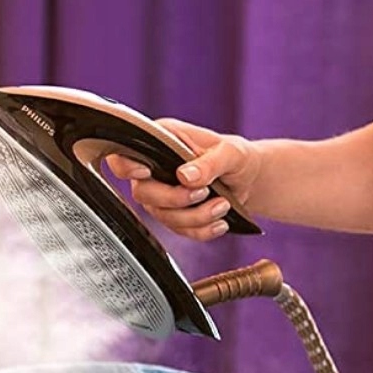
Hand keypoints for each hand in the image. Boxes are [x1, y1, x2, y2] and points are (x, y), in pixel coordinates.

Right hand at [105, 118, 262, 240]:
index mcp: (160, 142)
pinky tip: (220, 222)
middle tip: (204, 193)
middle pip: (142, 193)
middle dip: (175, 199)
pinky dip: (201, 230)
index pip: (124, 155)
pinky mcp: (173, 216)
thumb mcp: (230, 152)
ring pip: (163, 216)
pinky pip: (180, 231)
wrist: (248, 180)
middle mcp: (154, 169)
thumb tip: (186, 175)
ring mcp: (161, 195)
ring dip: (195, 216)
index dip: (126, 166)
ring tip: (222, 205)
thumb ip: (209, 162)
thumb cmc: (235, 157)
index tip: (145, 173)